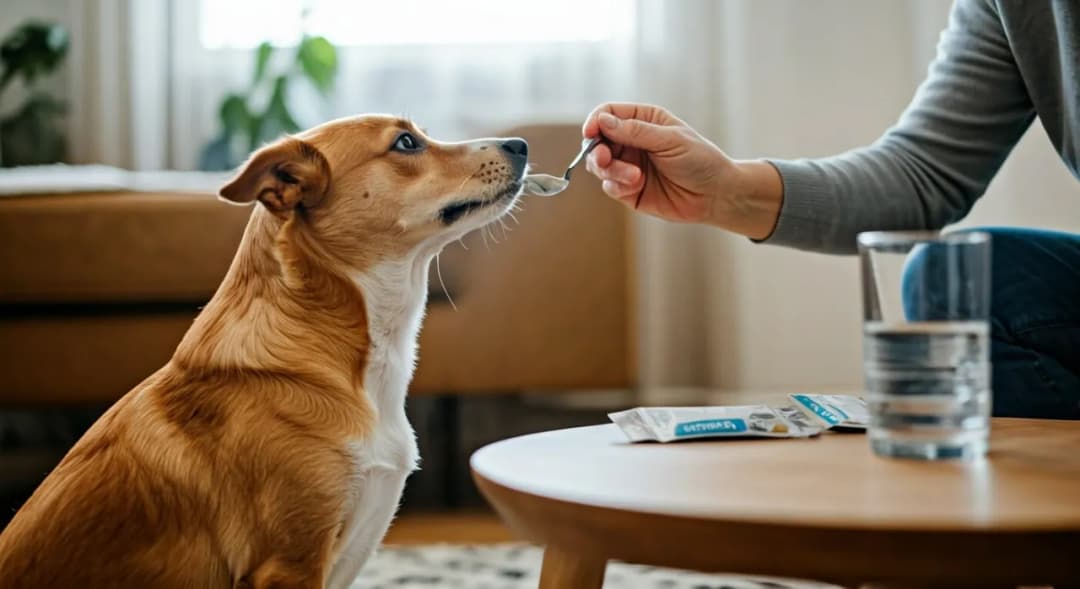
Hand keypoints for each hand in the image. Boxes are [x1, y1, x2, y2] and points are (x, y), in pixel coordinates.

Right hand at [582, 103, 782, 238]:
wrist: (716, 195)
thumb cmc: (700, 160)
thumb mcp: (670, 140)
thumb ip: (635, 131)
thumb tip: (602, 121)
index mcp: (643, 120)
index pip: (608, 114)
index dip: (595, 121)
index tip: (590, 132)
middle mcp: (632, 141)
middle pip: (597, 141)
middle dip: (596, 150)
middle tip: (604, 159)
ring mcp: (628, 166)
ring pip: (599, 165)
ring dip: (610, 171)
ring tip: (633, 178)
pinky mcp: (628, 190)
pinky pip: (609, 186)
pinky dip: (617, 186)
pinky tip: (635, 186)